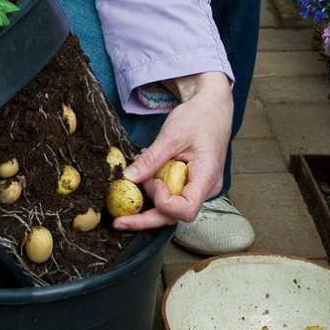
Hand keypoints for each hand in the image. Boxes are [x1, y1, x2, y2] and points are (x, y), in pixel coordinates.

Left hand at [113, 72, 233, 230]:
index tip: (154, 182)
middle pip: (173, 216)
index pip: (185, 210)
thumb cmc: (198, 117)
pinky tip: (144, 177)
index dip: (164, 203)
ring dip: (148, 200)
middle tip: (118, 220)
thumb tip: (128, 178)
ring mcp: (198, 189)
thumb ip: (151, 160)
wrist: (211, 108)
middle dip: (145, 218)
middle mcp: (205, 189)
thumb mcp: (171, 135)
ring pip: (170, 209)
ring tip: (135, 180)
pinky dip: (153, 190)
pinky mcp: (189, 185)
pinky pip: (170, 196)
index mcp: (207, 177)